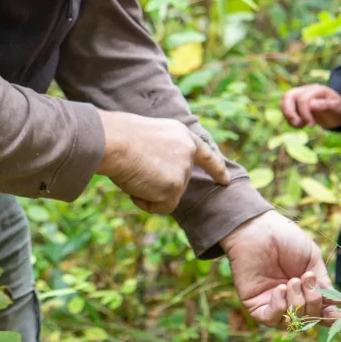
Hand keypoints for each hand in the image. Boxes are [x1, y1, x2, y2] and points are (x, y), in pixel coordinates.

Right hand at [96, 111, 228, 213]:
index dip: (216, 168)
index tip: (226, 180)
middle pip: (177, 182)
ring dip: (148, 192)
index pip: (205, 154)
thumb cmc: (119, 138)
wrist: (114, 141)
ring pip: (167, 195)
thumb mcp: (150, 139)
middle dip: (157, 184)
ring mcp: (183, 170)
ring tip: (134, 173)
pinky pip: (160, 207)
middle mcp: (188, 152)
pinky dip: (146, 203)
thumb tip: (158, 176)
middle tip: (136, 170)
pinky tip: (136, 187)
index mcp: (181, 135)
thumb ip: (163, 154)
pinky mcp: (175, 187)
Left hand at [221, 210, 340, 325]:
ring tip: (292, 280)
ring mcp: (273, 304)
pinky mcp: (256, 305)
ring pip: (292, 321)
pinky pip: (270, 319)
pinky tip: (280, 289)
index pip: (320, 311)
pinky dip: (279, 308)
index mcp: (306, 290)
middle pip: (309, 319)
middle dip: (313, 301)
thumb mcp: (312, 260)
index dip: (331, 317)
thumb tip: (336, 304)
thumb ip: (322, 283)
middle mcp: (291, 300)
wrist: (262, 229)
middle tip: (306, 279)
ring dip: (297, 302)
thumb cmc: (287, 239)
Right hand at [280, 84, 340, 129]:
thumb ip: (325, 105)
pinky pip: (285, 109)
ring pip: (283, 102)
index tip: (312, 125)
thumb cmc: (338, 108)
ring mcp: (299, 96)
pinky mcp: (295, 104)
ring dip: (288, 116)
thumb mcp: (337, 108)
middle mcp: (305, 90)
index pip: (303, 100)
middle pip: (287, 96)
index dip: (305, 114)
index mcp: (316, 89)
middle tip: (298, 124)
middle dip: (289, 112)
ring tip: (301, 125)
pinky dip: (289, 119)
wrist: (337, 110)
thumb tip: (311, 104)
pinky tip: (300, 124)